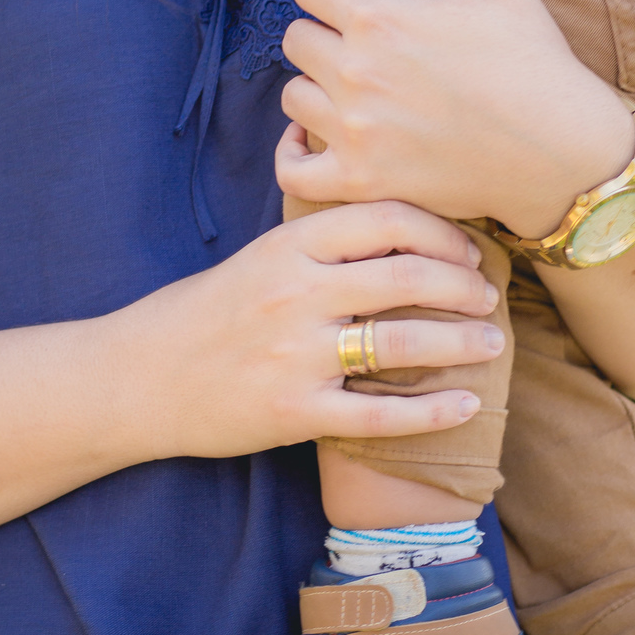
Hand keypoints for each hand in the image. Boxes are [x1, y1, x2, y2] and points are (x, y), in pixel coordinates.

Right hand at [125, 201, 503, 457]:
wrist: (142, 375)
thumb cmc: (210, 310)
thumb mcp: (263, 256)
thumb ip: (324, 242)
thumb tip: (407, 231)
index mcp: (289, 244)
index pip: (386, 219)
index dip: (441, 232)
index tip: (469, 251)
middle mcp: (295, 293)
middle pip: (405, 275)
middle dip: (464, 287)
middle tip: (491, 297)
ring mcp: (294, 355)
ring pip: (401, 341)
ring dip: (461, 341)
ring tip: (492, 343)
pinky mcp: (292, 412)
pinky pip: (379, 415)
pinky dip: (432, 411)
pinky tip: (466, 404)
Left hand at [277, 0, 633, 238]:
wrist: (561, 151)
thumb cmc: (532, 59)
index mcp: (379, 17)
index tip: (352, 1)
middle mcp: (356, 72)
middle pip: (296, 38)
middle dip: (324, 33)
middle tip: (361, 48)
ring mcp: (354, 132)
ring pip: (292, 96)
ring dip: (317, 89)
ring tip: (353, 91)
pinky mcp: (361, 181)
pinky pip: (292, 170)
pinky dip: (295, 153)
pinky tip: (316, 137)